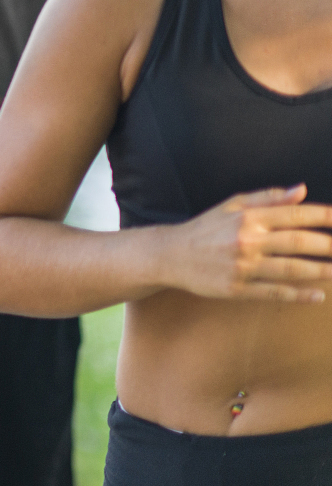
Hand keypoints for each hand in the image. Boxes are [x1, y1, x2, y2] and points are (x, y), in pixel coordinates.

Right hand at [163, 185, 331, 303]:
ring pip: (292, 269)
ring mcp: (242, 266)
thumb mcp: (232, 205)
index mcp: (248, 218)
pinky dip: (299, 295)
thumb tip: (302, 190)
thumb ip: (268, 198)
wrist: (170, 255)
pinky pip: (274, 292)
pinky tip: (319, 295)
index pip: (295, 215)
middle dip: (329, 245)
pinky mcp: (236, 289)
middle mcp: (247, 240)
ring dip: (322, 271)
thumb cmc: (205, 229)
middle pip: (299, 242)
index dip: (324, 217)